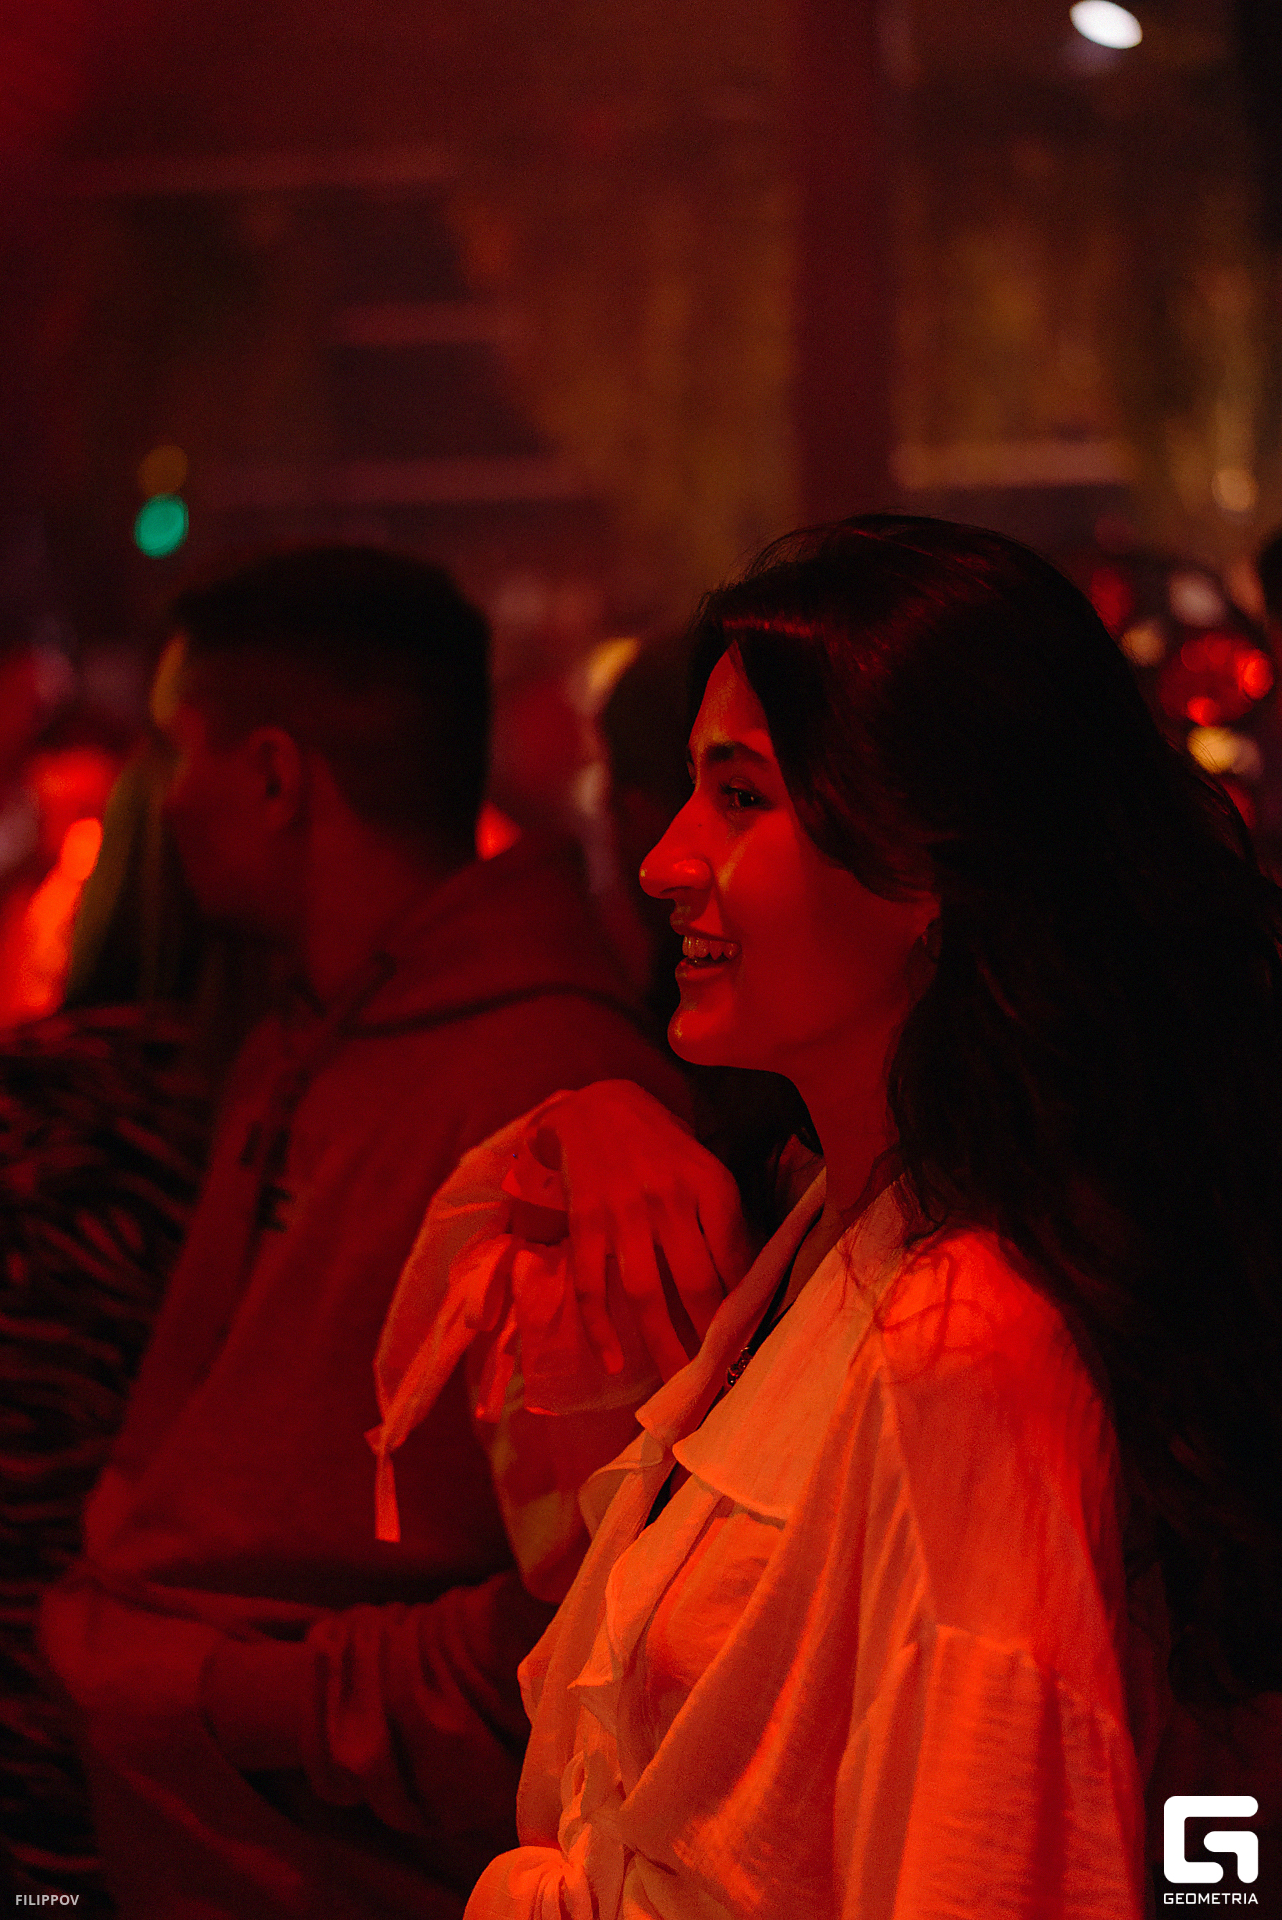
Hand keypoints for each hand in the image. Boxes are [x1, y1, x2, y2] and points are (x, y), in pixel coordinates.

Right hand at [531, 1080, 754, 1380]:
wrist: (596, 1105)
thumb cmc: (663, 1147)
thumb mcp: (706, 1169)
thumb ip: (725, 1222)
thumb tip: (747, 1290)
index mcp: (710, 1183)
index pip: (737, 1259)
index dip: (745, 1308)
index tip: (752, 1346)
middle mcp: (669, 1198)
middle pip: (696, 1285)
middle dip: (710, 1340)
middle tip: (721, 1382)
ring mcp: (623, 1211)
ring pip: (645, 1294)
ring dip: (662, 1345)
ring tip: (676, 1384)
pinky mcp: (584, 1221)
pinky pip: (590, 1284)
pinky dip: (600, 1328)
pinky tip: (614, 1361)